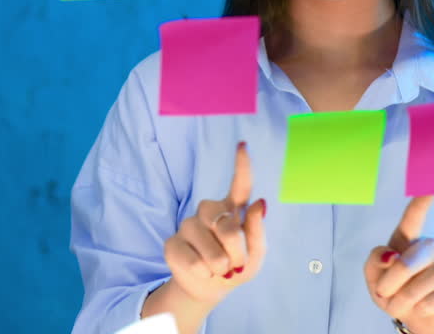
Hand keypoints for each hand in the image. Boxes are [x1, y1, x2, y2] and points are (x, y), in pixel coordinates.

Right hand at [161, 141, 267, 307]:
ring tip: (218, 269)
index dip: (242, 166)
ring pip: (212, 250)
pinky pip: (194, 262)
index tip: (243, 146)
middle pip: (227, 227)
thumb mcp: (256, 254)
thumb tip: (261, 203)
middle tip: (234, 264)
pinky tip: (202, 271)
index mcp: (232, 209)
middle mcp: (209, 212)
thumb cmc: (237, 266)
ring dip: (220, 268)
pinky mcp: (172, 242)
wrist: (211, 287)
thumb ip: (258, 231)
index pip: (240, 185)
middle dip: (236, 252)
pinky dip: (204, 274)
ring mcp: (188, 224)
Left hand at [363, 196, 433, 333]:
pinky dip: (422, 307)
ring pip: (431, 275)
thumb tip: (392, 255)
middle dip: (398, 274)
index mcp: (406, 240)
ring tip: (398, 305)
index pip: (415, 215)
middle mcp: (429, 249)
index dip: (424, 200)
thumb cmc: (393, 291)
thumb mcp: (375, 277)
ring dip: (405, 297)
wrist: (416, 319)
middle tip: (383, 292)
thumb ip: (375, 261)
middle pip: (421, 250)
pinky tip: (420, 308)